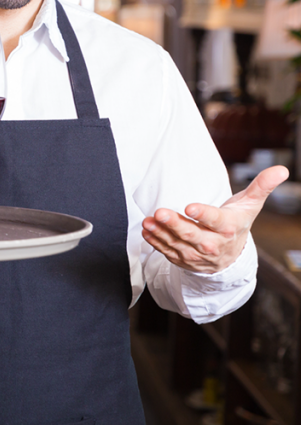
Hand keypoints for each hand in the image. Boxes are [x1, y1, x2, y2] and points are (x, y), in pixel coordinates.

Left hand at [142, 165, 288, 273]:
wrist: (231, 257)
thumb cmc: (237, 223)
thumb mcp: (250, 205)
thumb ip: (261, 186)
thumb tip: (282, 169)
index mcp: (229, 228)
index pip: (216, 221)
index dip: (203, 215)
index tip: (189, 206)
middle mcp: (213, 244)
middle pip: (192, 235)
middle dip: (176, 225)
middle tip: (160, 213)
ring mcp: (197, 255)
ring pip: (177, 244)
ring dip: (161, 233)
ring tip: (148, 221)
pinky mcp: (183, 259)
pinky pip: (168, 252)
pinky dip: (156, 242)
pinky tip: (146, 231)